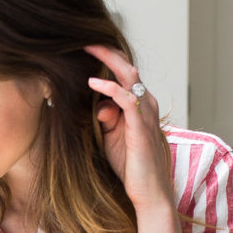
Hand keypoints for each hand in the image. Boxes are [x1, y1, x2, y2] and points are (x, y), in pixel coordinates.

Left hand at [84, 44, 173, 211]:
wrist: (149, 193)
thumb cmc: (132, 166)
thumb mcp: (112, 137)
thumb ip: (106, 117)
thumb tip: (99, 103)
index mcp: (140, 105)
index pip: (125, 73)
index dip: (107, 58)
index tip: (84, 49)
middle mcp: (147, 104)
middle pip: (128, 67)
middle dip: (106, 50)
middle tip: (83, 39)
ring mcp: (146, 114)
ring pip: (130, 76)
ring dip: (108, 60)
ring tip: (87, 49)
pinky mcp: (141, 127)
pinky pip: (127, 98)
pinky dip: (110, 87)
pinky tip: (93, 83)